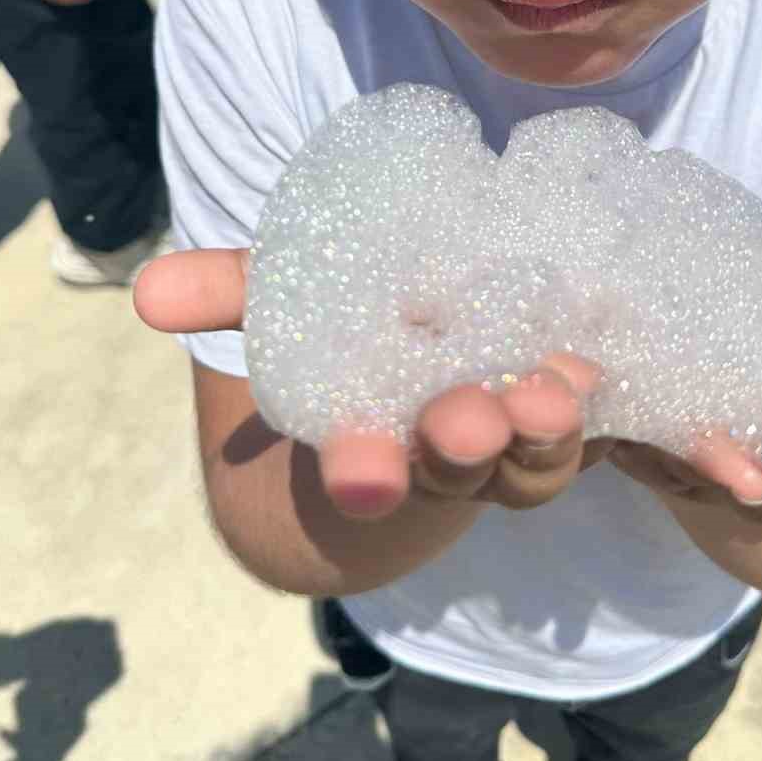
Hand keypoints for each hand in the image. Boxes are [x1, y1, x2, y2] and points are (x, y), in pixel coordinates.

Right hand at [134, 247, 611, 519]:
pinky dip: (615, 406)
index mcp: (379, 441)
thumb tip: (146, 291)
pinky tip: (615, 360)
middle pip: (464, 466)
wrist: (436, 348)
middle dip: (466, 449)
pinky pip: (606, 420)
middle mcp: (453, 454)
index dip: (365, 468)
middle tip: (470, 420)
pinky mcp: (581, 409)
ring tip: (551, 389)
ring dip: (546, 429)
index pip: (370, 466)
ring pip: (539, 455)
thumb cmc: (349, 328)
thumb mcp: (290, 302)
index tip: (364, 469)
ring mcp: (521, 438)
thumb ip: (230, 296)